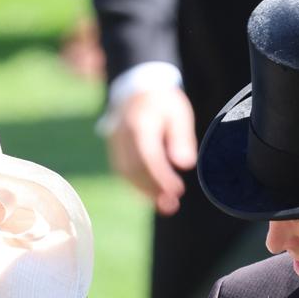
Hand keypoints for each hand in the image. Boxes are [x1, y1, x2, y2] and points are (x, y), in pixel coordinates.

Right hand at [106, 87, 196, 213]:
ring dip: (146, 192)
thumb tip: (184, 164)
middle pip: (136, 169)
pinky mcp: (113, 152)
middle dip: (155, 190)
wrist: (136, 92)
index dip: (163, 177)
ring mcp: (115, 144)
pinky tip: (152, 196)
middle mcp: (123, 135)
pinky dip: (137, 187)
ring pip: (128, 174)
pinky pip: (124, 174)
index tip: (178, 191)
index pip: (149, 155)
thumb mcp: (179, 113)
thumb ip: (182, 138)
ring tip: (166, 204)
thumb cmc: (162, 104)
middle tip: (172, 205)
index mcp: (140, 122)